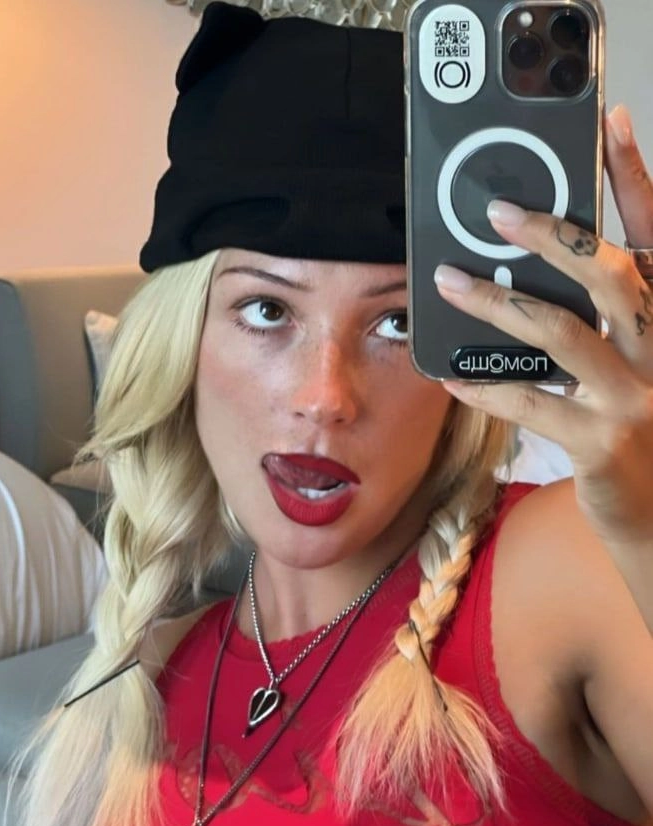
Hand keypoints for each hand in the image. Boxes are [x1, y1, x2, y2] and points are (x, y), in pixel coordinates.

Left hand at [434, 104, 652, 543]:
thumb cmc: (640, 436)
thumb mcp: (635, 370)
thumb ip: (602, 326)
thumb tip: (533, 280)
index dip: (634, 180)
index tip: (608, 123)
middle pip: (610, 274)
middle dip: (551, 234)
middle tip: (496, 212)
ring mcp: (639, 399)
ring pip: (562, 332)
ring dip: (497, 302)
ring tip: (449, 282)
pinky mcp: (604, 444)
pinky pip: (531, 402)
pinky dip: (485, 385)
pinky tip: (451, 375)